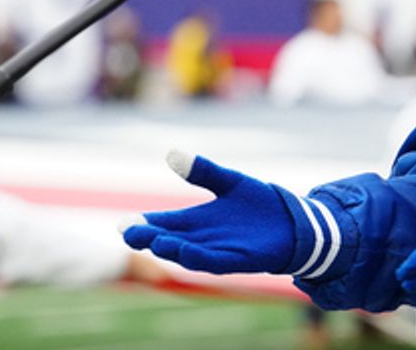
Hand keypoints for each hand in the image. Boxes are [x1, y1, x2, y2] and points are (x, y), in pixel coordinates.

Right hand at [123, 150, 341, 277]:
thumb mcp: (229, 181)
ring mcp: (218, 251)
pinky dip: (199, 257)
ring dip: (172, 248)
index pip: (162, 224)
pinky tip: (187, 252)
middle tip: (130, 233)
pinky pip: (214, 261)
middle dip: (150, 238)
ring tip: (155, 241)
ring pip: (188, 253)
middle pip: (169, 239)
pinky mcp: (238, 259)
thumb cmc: (258, 204)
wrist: (293, 222)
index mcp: (195, 221)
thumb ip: (203, 170)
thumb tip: (172, 153)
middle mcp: (202, 239)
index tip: (123, 225)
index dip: (143, 225)